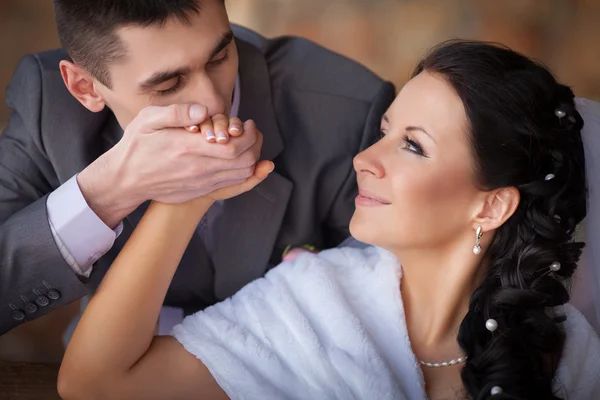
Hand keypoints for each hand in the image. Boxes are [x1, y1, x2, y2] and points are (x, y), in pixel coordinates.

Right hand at [78, 104, 261, 227]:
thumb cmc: (137, 146)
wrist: (126, 180)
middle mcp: (199, 168)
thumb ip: (177, 113)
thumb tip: (203, 111)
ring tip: (246, 143)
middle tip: (250, 131)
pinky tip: (239, 159)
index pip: (234, 145)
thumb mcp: (148, 120)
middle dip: (254, 144)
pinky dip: (243, 172)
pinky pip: (232, 185)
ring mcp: (201, 182)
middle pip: (244, 161)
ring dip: (251, 158)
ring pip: (241, 175)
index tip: (248, 123)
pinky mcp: (201, 190)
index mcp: (188, 148)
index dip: (249, 135)